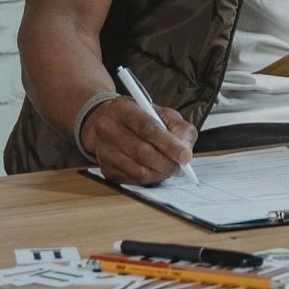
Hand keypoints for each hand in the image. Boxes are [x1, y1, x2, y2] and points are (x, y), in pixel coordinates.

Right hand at [80, 95, 196, 185]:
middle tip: (179, 166)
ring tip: (168, 169)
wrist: (110, 123)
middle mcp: (108, 128)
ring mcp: (103, 149)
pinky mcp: (104, 168)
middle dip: (167, 163)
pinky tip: (154, 171)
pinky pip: (132, 180)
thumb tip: (185, 150)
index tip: (185, 156)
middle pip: (142, 152)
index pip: (147, 128)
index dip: (169, 144)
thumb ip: (179, 128)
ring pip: (137, 170)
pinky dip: (149, 179)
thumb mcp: (162, 113)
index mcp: (123, 108)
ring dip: (159, 173)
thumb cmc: (139, 118)